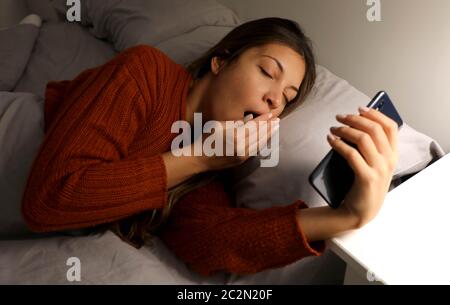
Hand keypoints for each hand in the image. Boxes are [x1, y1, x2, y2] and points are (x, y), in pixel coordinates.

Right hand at [195, 112, 279, 170]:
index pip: (253, 126)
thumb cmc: (206, 139)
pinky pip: (254, 150)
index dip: (263, 119)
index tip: (271, 114)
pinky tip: (265, 138)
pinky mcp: (241, 160)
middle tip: (278, 120)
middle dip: (269, 127)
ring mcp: (241, 155)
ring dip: (268, 135)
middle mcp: (240, 146)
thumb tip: (250, 118)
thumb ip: (236, 122)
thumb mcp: (219, 125)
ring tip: (275, 128)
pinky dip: (261, 143)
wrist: (200, 158)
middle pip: (258, 134)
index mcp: (234, 135)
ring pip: (259, 143)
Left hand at [328, 106, 398, 227]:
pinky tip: (330, 140)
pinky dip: (338, 144)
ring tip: (333, 129)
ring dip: (345, 129)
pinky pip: (351, 154)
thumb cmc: (362, 185)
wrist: (360, 212)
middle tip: (339, 117)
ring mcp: (380, 170)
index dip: (375, 114)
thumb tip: (355, 124)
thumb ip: (371, 147)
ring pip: (363, 139)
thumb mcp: (373, 165)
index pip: (391, 127)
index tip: (360, 108)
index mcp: (393, 155)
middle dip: (355, 119)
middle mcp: (389, 161)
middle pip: (374, 129)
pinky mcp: (367, 178)